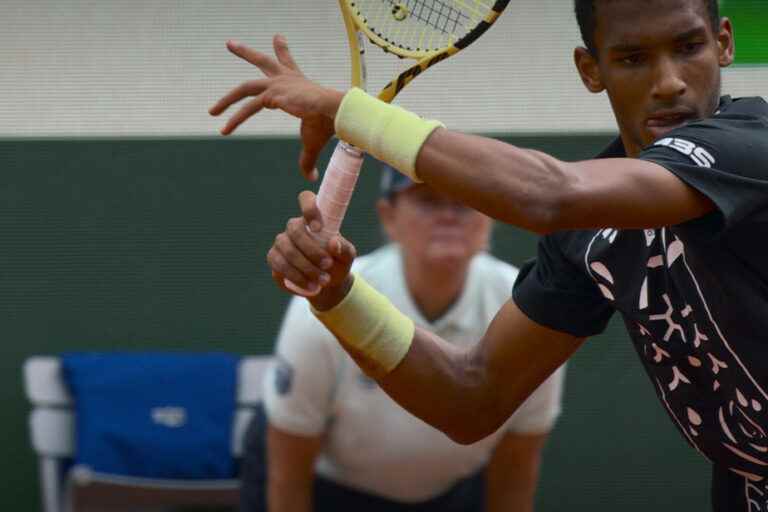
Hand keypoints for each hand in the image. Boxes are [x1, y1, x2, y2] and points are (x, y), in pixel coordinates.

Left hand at [209, 36, 344, 179]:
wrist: (334, 113)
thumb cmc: (327, 124)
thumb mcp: (312, 141)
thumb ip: (306, 159)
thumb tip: (310, 179)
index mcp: (298, 83)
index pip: (288, 62)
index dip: (283, 50)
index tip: (278, 37)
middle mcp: (286, 79)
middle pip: (263, 62)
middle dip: (245, 52)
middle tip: (230, 44)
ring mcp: (278, 85)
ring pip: (244, 88)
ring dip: (226, 99)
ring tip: (212, 111)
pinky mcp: (272, 96)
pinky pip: (248, 109)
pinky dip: (235, 120)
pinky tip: (225, 130)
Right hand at [267, 191, 356, 309]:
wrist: (326, 283)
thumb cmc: (337, 262)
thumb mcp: (347, 256)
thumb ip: (344, 249)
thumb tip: (333, 243)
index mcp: (313, 218)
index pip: (305, 198)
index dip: (309, 208)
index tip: (318, 228)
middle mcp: (294, 227)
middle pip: (294, 229)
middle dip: (311, 250)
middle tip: (328, 265)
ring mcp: (281, 242)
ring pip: (287, 250)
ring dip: (305, 267)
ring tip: (323, 281)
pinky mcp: (274, 258)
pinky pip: (278, 264)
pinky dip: (295, 276)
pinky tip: (310, 286)